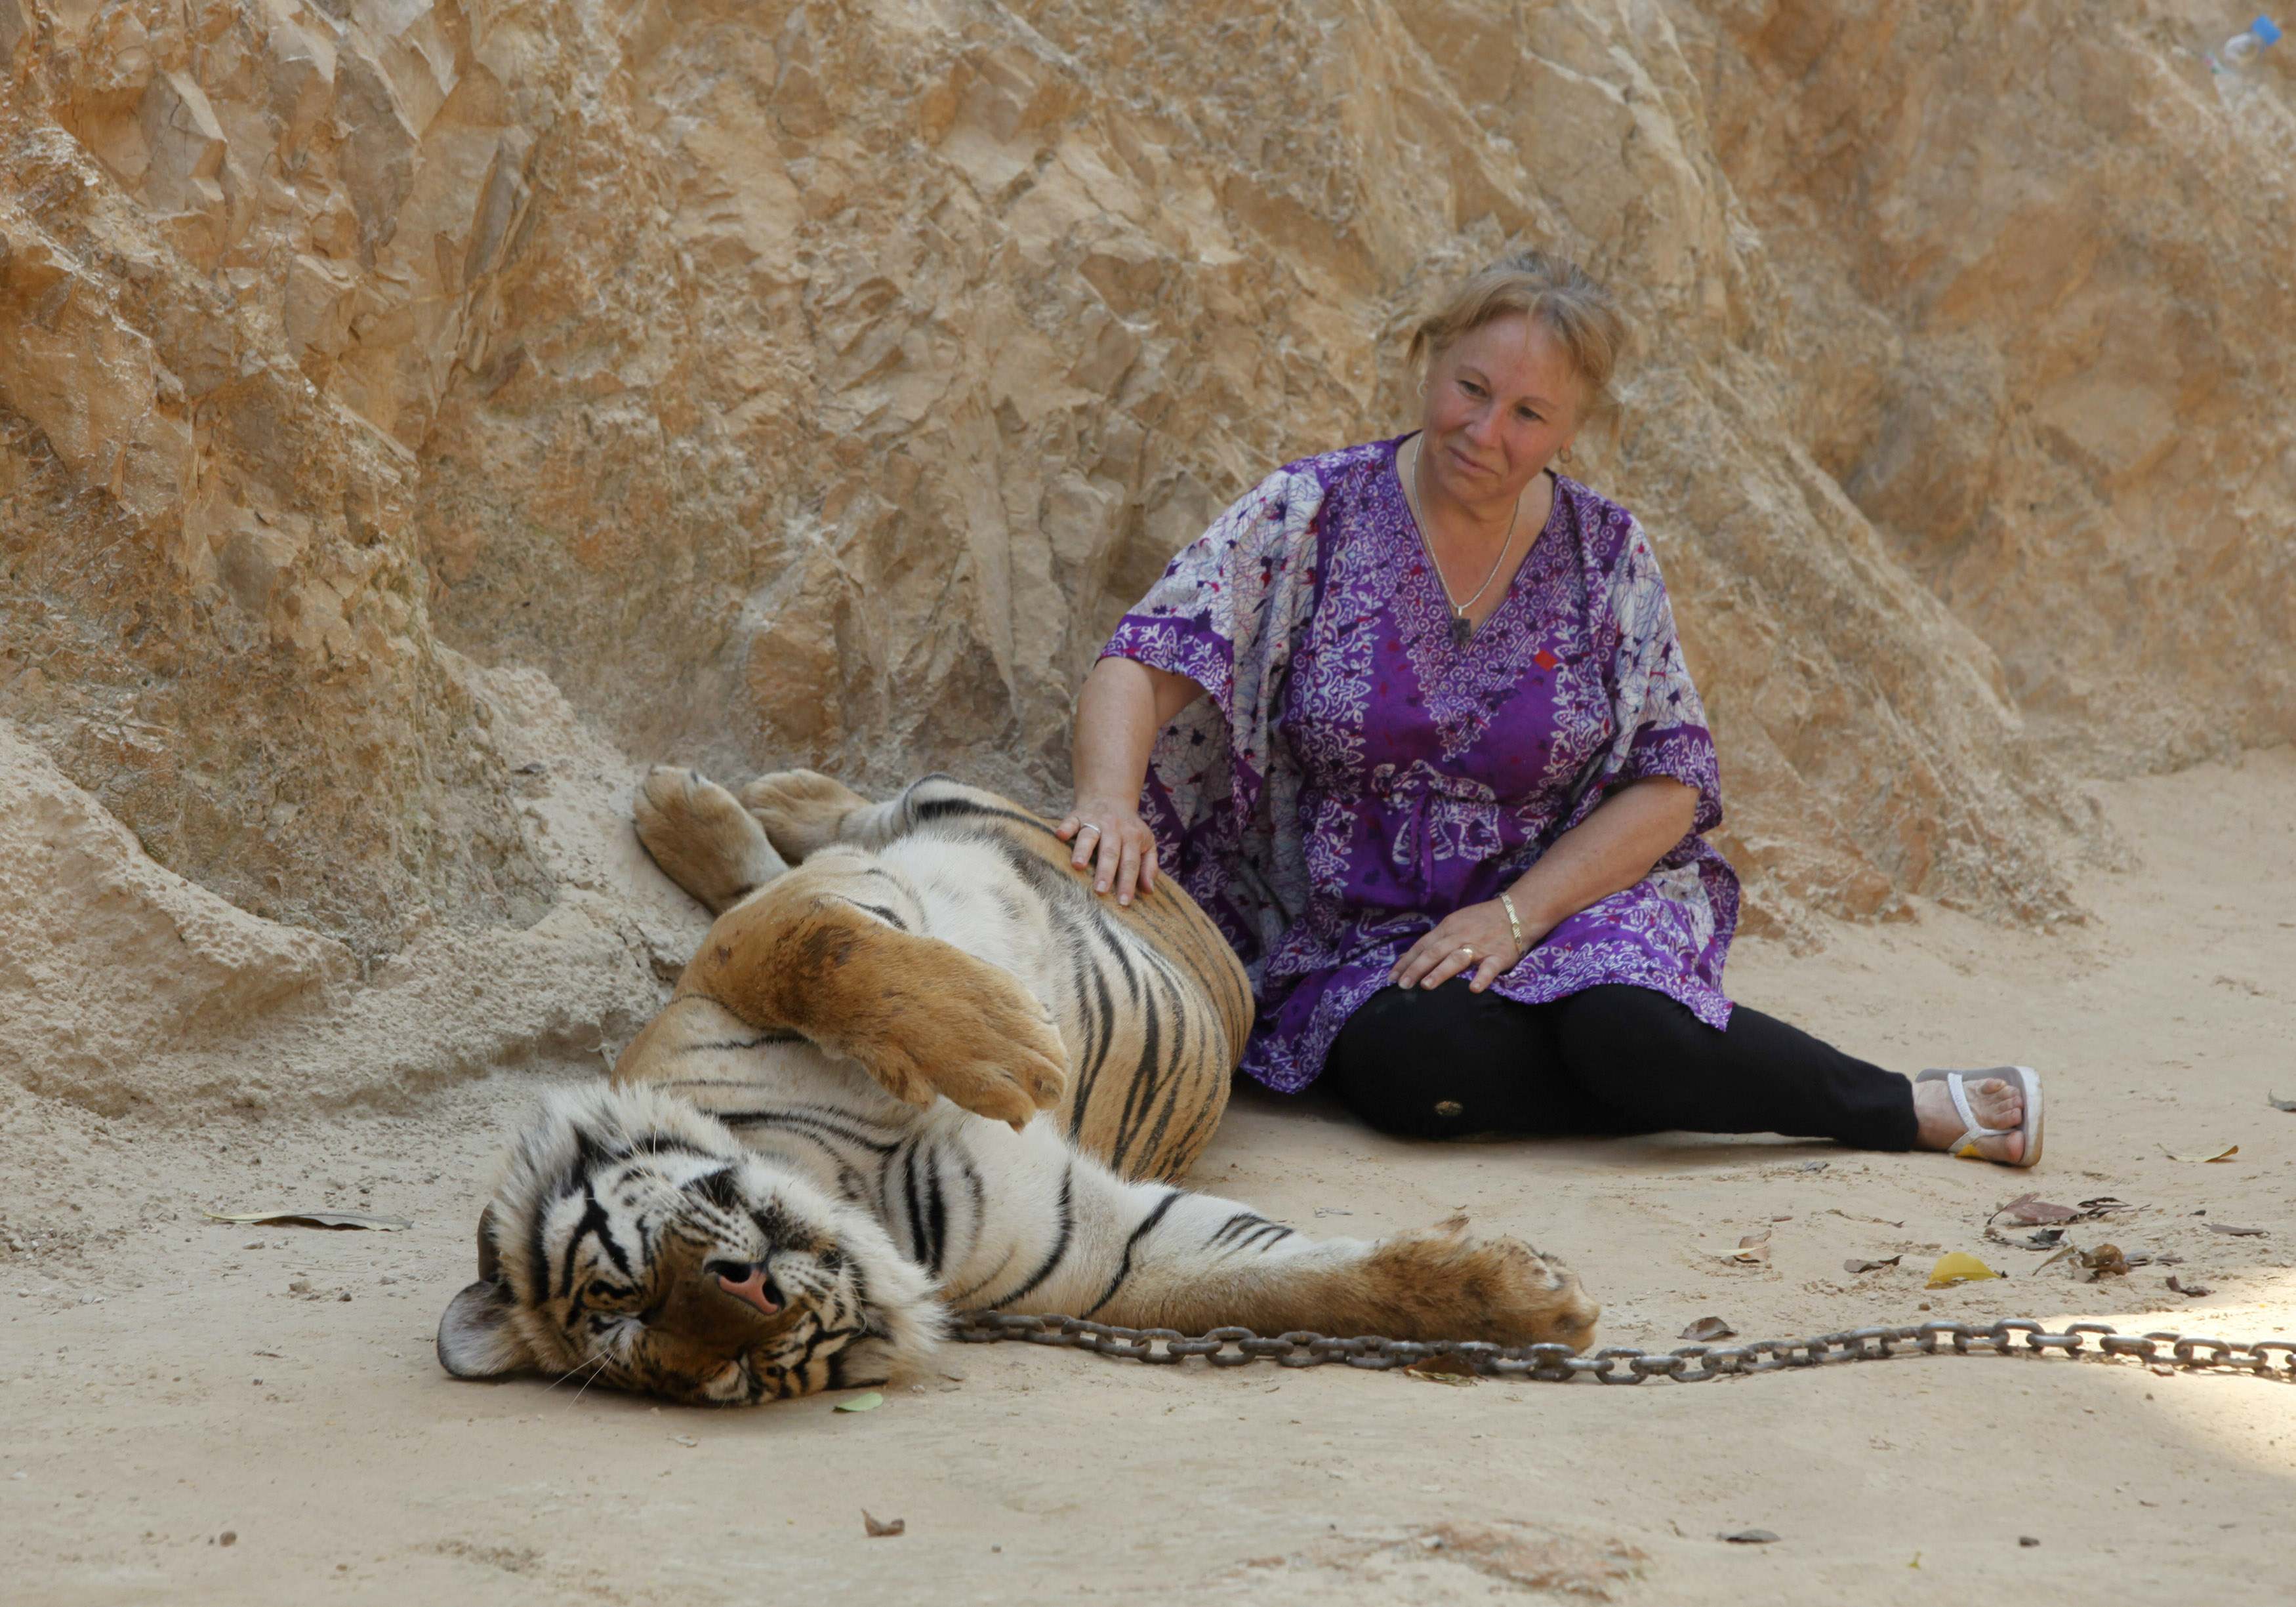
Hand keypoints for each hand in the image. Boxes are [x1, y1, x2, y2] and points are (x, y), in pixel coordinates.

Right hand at [1055, 794, 1158, 904]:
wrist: (1111, 797)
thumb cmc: (1130, 829)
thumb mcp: (1147, 843)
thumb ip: (1149, 866)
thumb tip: (1149, 890)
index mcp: (1133, 837)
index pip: (1131, 864)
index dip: (1128, 883)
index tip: (1124, 902)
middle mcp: (1114, 829)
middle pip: (1110, 852)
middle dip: (1106, 871)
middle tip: (1100, 891)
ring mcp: (1095, 821)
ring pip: (1089, 836)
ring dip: (1083, 850)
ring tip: (1078, 866)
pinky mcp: (1078, 815)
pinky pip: (1071, 821)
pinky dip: (1066, 827)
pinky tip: (1060, 835)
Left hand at [1389, 900, 1539, 992]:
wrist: (1517, 912)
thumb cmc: (1482, 920)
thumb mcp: (1454, 924)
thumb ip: (1433, 941)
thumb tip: (1407, 957)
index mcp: (1448, 928)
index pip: (1422, 946)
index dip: (1406, 961)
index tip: (1391, 977)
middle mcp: (1460, 936)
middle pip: (1434, 953)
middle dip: (1416, 969)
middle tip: (1402, 985)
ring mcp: (1479, 946)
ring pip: (1456, 959)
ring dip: (1441, 972)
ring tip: (1426, 986)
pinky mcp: (1499, 956)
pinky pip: (1489, 968)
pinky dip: (1481, 978)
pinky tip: (1473, 989)